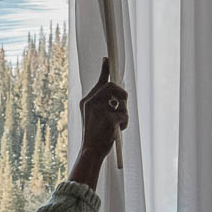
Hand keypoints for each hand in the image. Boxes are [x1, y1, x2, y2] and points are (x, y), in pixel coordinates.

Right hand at [71, 57, 128, 185]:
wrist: (90, 152)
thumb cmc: (96, 136)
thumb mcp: (96, 116)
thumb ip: (104, 104)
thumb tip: (119, 94)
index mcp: (86, 101)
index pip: (99, 81)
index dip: (105, 69)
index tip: (107, 59)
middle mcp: (90, 102)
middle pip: (112, 86)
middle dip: (122, 94)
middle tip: (122, 105)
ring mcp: (98, 110)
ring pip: (121, 101)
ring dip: (124, 112)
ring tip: (119, 124)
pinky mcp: (108, 118)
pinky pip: (124, 115)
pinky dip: (124, 124)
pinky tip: (117, 131)